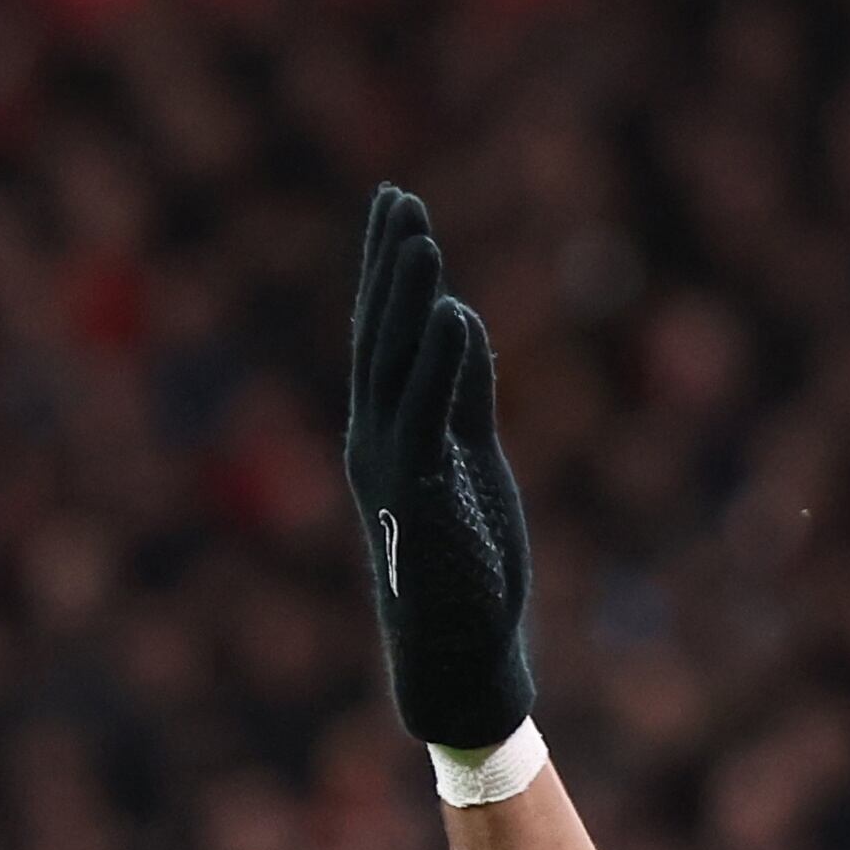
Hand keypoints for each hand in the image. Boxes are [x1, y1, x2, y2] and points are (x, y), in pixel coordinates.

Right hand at [345, 185, 535, 751]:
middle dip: (389, 267)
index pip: (383, 333)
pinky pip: (430, 417)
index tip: (395, 207)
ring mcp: (395, 467)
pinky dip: (443, 365)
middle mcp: (377, 440)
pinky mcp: (425, 496)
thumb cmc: (466, 564)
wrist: (457, 652)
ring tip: (420, 236)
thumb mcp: (472, 461)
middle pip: (381, 336)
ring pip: (398, 366)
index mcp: (387, 431)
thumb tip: (461, 322)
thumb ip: (464, 395)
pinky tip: (453, 314)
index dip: (387, 270)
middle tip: (397, 197)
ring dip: (409, 300)